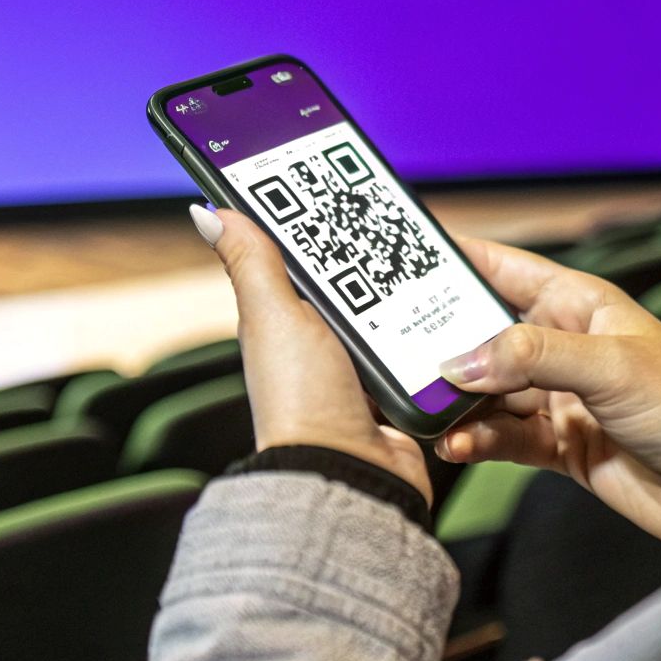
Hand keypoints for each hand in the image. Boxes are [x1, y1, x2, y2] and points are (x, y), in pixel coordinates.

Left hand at [190, 205, 433, 504]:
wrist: (350, 477)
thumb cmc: (301, 405)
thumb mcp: (274, 317)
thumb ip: (253, 263)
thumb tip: (210, 211)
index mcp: (287, 320)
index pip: (309, 257)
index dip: (325, 223)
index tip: (346, 183)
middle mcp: (324, 344)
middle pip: (361, 282)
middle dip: (381, 258)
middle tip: (403, 224)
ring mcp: (365, 369)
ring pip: (399, 313)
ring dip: (415, 300)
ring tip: (434, 269)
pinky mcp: (402, 392)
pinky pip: (427, 351)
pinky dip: (438, 339)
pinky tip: (450, 318)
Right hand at [436, 237, 660, 559]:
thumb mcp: (611, 368)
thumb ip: (530, 359)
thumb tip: (460, 361)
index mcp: (582, 306)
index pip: (507, 269)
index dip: (460, 257)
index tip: (406, 253)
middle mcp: (566, 347)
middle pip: (485, 336)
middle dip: (444, 344)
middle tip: (396, 352)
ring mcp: (561, 399)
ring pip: (488, 392)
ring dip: (458, 403)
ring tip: (429, 412)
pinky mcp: (561, 446)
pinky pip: (503, 437)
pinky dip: (478, 441)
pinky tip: (459, 445)